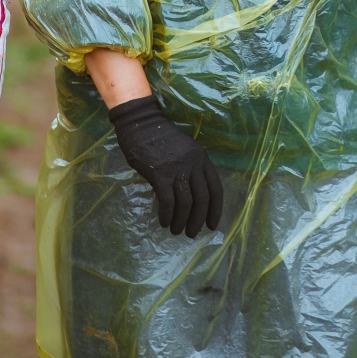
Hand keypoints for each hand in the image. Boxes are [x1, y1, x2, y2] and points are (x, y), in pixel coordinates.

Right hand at [108, 95, 224, 237]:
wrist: (140, 124)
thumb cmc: (161, 138)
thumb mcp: (185, 150)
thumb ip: (191, 169)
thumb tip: (192, 198)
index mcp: (202, 158)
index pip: (216, 188)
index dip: (216, 210)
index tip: (212, 225)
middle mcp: (193, 164)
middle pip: (202, 199)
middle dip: (198, 220)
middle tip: (192, 233)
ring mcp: (177, 169)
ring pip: (186, 203)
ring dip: (182, 221)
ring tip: (177, 231)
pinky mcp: (160, 174)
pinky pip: (167, 201)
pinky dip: (167, 215)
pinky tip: (164, 222)